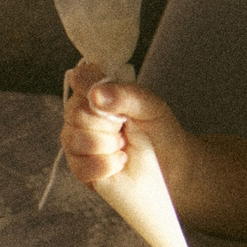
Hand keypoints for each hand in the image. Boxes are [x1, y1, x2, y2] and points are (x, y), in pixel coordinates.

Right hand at [61, 62, 185, 188]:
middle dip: (108, 124)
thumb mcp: (151, 108)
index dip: (91, 88)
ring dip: (108, 146)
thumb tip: (96, 93)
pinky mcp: (78, 168)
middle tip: (125, 128)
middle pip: (76, 112)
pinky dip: (107, 166)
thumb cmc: (160, 134)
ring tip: (122, 145)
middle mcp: (82, 114)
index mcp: (99, 92)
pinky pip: (81, 166)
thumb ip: (125, 96)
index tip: (114, 102)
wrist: (171, 169)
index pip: (80, 77)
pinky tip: (118, 162)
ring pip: (76, 140)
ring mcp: (77, 141)